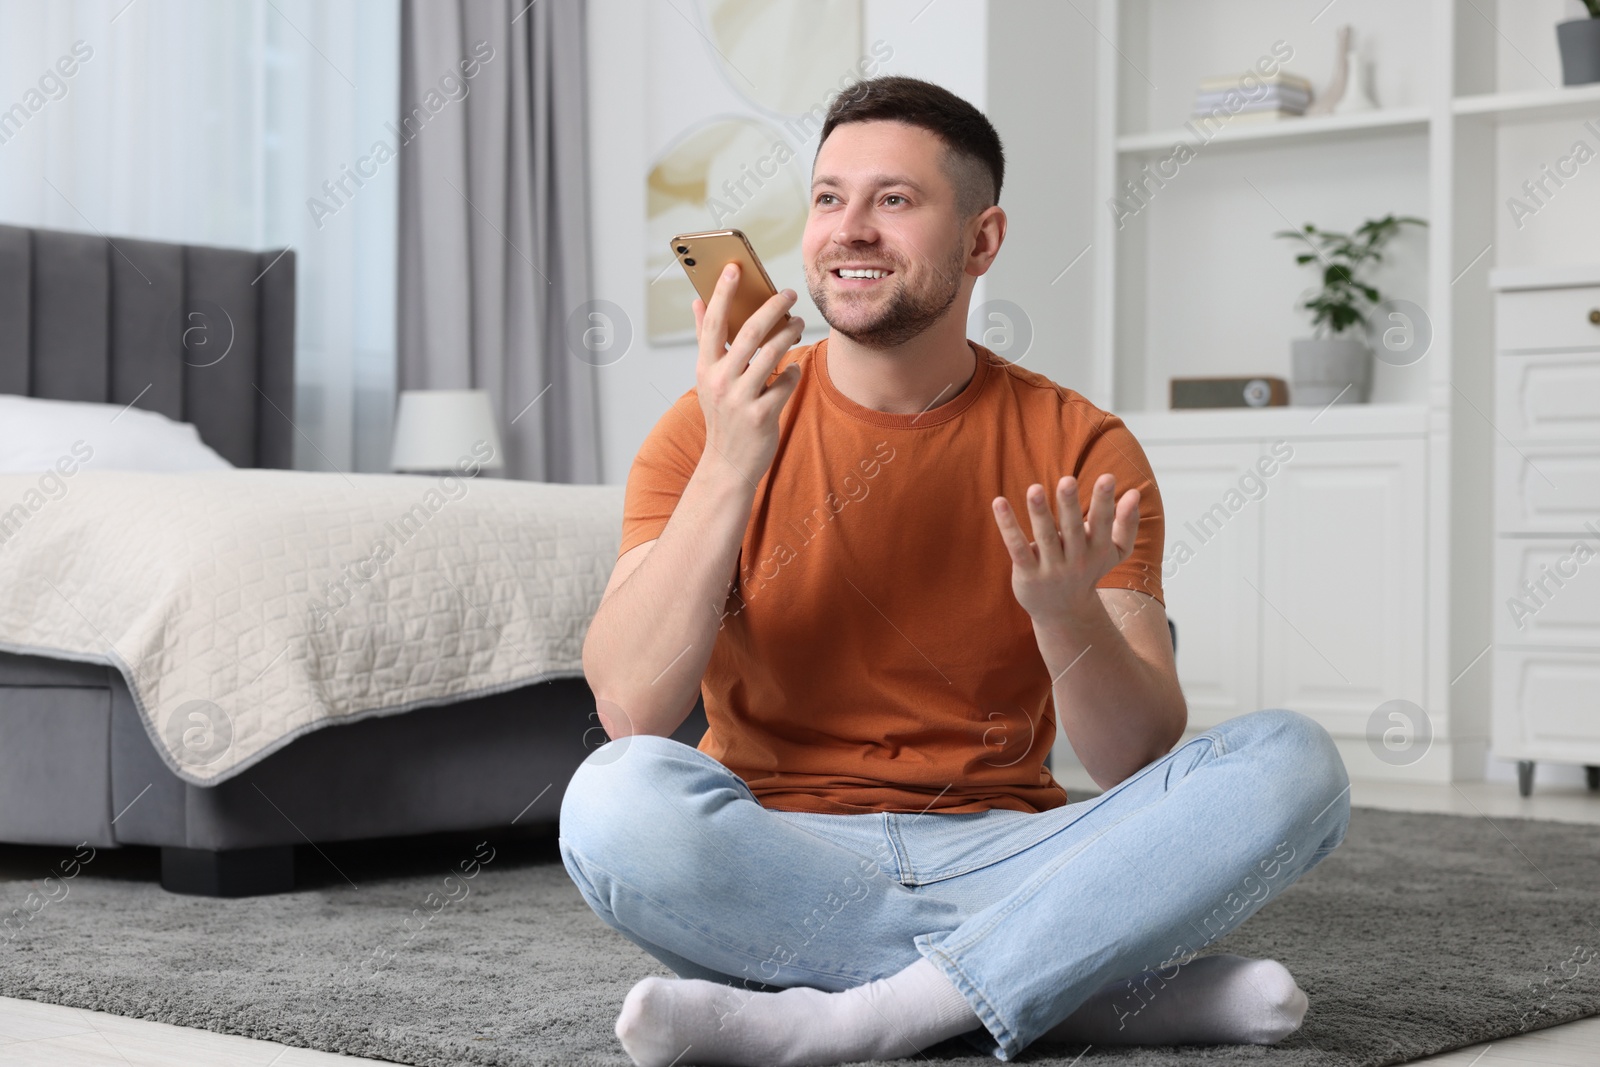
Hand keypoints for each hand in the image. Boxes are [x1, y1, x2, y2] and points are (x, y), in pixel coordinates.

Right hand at [692, 261, 804, 484]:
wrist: (728, 464)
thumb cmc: (723, 414)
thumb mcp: (708, 378)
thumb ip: (706, 339)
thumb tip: (698, 302)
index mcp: (706, 368)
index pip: (714, 323)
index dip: (722, 294)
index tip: (734, 268)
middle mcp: (721, 381)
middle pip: (750, 333)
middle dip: (773, 307)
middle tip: (789, 293)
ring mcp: (741, 399)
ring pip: (773, 353)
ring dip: (789, 333)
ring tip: (798, 323)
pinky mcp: (762, 415)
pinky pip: (786, 381)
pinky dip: (793, 371)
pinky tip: (792, 370)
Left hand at [991, 473, 1139, 626]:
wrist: (1064, 614)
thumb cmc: (1088, 571)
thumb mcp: (1113, 552)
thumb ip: (1126, 523)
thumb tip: (1135, 494)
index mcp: (1097, 549)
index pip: (1102, 522)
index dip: (1105, 501)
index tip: (1108, 477)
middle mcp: (1075, 559)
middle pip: (1073, 529)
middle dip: (1070, 505)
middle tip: (1067, 480)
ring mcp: (1051, 568)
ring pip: (1044, 537)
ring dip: (1039, 512)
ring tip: (1034, 489)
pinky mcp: (1027, 573)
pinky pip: (1017, 547)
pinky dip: (1008, 526)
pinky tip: (999, 502)